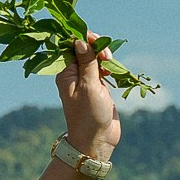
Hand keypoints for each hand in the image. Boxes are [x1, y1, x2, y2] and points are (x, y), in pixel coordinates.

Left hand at [57, 31, 120, 162]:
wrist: (97, 140)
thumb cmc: (89, 115)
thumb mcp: (89, 86)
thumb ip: (86, 62)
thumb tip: (79, 40)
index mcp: (65, 72)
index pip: (71, 45)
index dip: (85, 39)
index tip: (97, 41)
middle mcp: (73, 74)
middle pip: (84, 49)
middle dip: (97, 47)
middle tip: (107, 58)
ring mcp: (86, 80)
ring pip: (95, 58)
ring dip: (104, 56)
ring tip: (111, 65)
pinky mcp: (97, 86)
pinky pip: (102, 69)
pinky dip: (109, 67)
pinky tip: (114, 71)